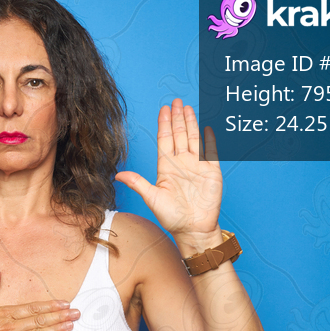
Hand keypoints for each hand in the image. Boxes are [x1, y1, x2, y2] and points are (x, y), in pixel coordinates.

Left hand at [116, 98, 222, 244]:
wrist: (193, 229)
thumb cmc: (172, 217)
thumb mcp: (152, 198)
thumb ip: (138, 183)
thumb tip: (118, 175)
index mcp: (166, 167)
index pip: (165, 140)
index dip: (164, 124)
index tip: (164, 109)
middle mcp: (181, 163)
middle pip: (179, 134)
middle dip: (177, 117)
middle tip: (176, 101)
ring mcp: (196, 165)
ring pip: (193, 138)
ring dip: (190, 122)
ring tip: (187, 107)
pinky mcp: (211, 171)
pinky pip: (210, 150)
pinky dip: (208, 137)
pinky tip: (206, 125)